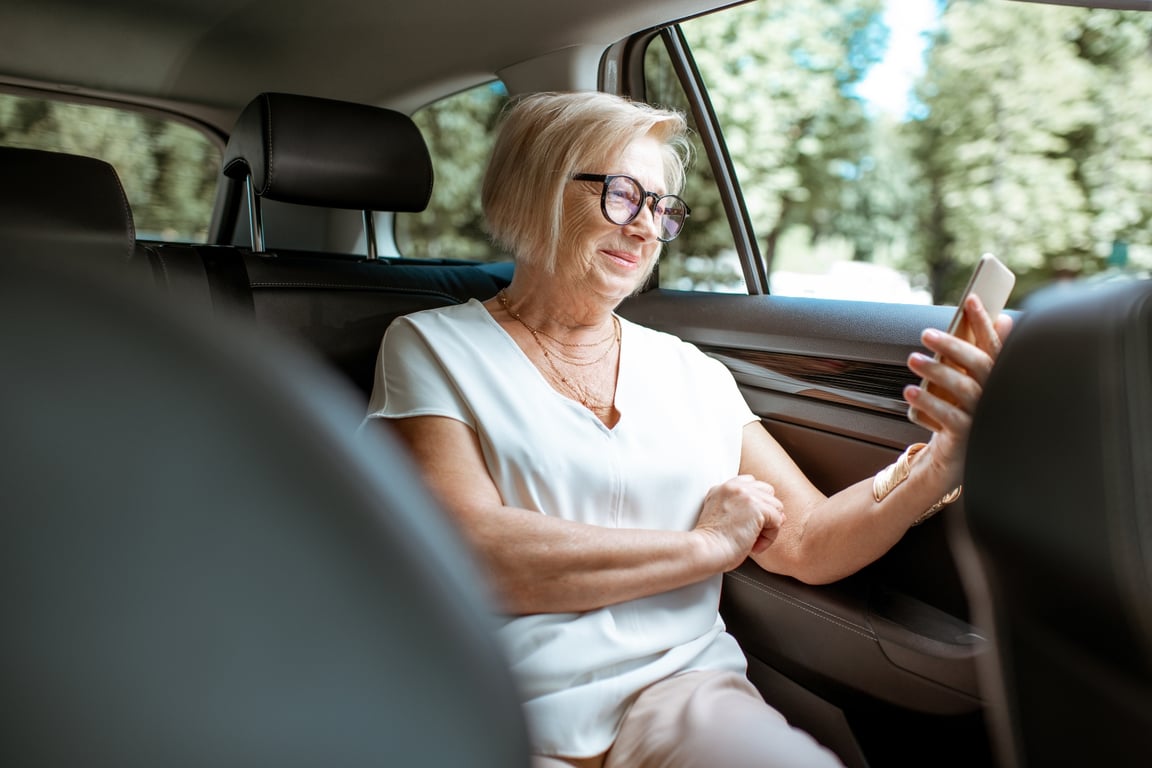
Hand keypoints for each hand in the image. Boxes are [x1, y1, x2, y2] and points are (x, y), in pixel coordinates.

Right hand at [693, 475, 784, 571]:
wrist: (706, 550)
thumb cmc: (712, 543)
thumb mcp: (722, 517)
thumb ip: (741, 508)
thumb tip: (776, 514)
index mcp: (723, 488)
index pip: (751, 483)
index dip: (756, 503)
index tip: (749, 521)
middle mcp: (734, 487)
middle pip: (768, 492)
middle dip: (766, 512)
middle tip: (753, 532)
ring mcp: (746, 495)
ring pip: (776, 507)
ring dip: (768, 527)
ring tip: (752, 540)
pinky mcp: (757, 508)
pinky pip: (778, 521)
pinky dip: (769, 537)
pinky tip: (753, 545)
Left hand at [904, 295, 1012, 482]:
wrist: (962, 458)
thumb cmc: (970, 412)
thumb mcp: (977, 382)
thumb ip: (987, 354)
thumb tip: (1003, 320)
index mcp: (1002, 380)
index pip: (997, 346)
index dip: (985, 322)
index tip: (971, 299)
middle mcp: (998, 397)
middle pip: (979, 365)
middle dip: (953, 345)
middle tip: (926, 334)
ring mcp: (985, 417)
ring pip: (963, 388)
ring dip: (936, 371)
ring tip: (912, 359)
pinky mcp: (968, 436)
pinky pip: (948, 417)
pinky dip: (928, 403)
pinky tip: (910, 393)